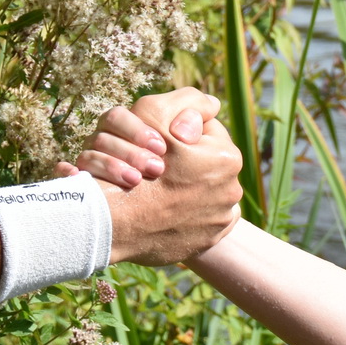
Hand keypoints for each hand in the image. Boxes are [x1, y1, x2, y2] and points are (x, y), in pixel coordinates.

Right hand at [66, 90, 244, 265]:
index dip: (177, 132)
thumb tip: (213, 104)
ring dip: (181, 187)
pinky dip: (182, 215)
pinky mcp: (205, 242)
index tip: (157, 143)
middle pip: (203, 164)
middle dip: (181, 161)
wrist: (113, 221)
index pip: (205, 131)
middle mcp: (232, 190)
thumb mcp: (153, 114)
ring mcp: (219, 219)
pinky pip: (198, 222)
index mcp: (227, 158)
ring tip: (152, 187)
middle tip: (153, 165)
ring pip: (200, 193)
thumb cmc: (132, 161)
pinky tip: (162, 208)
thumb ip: (187, 102)